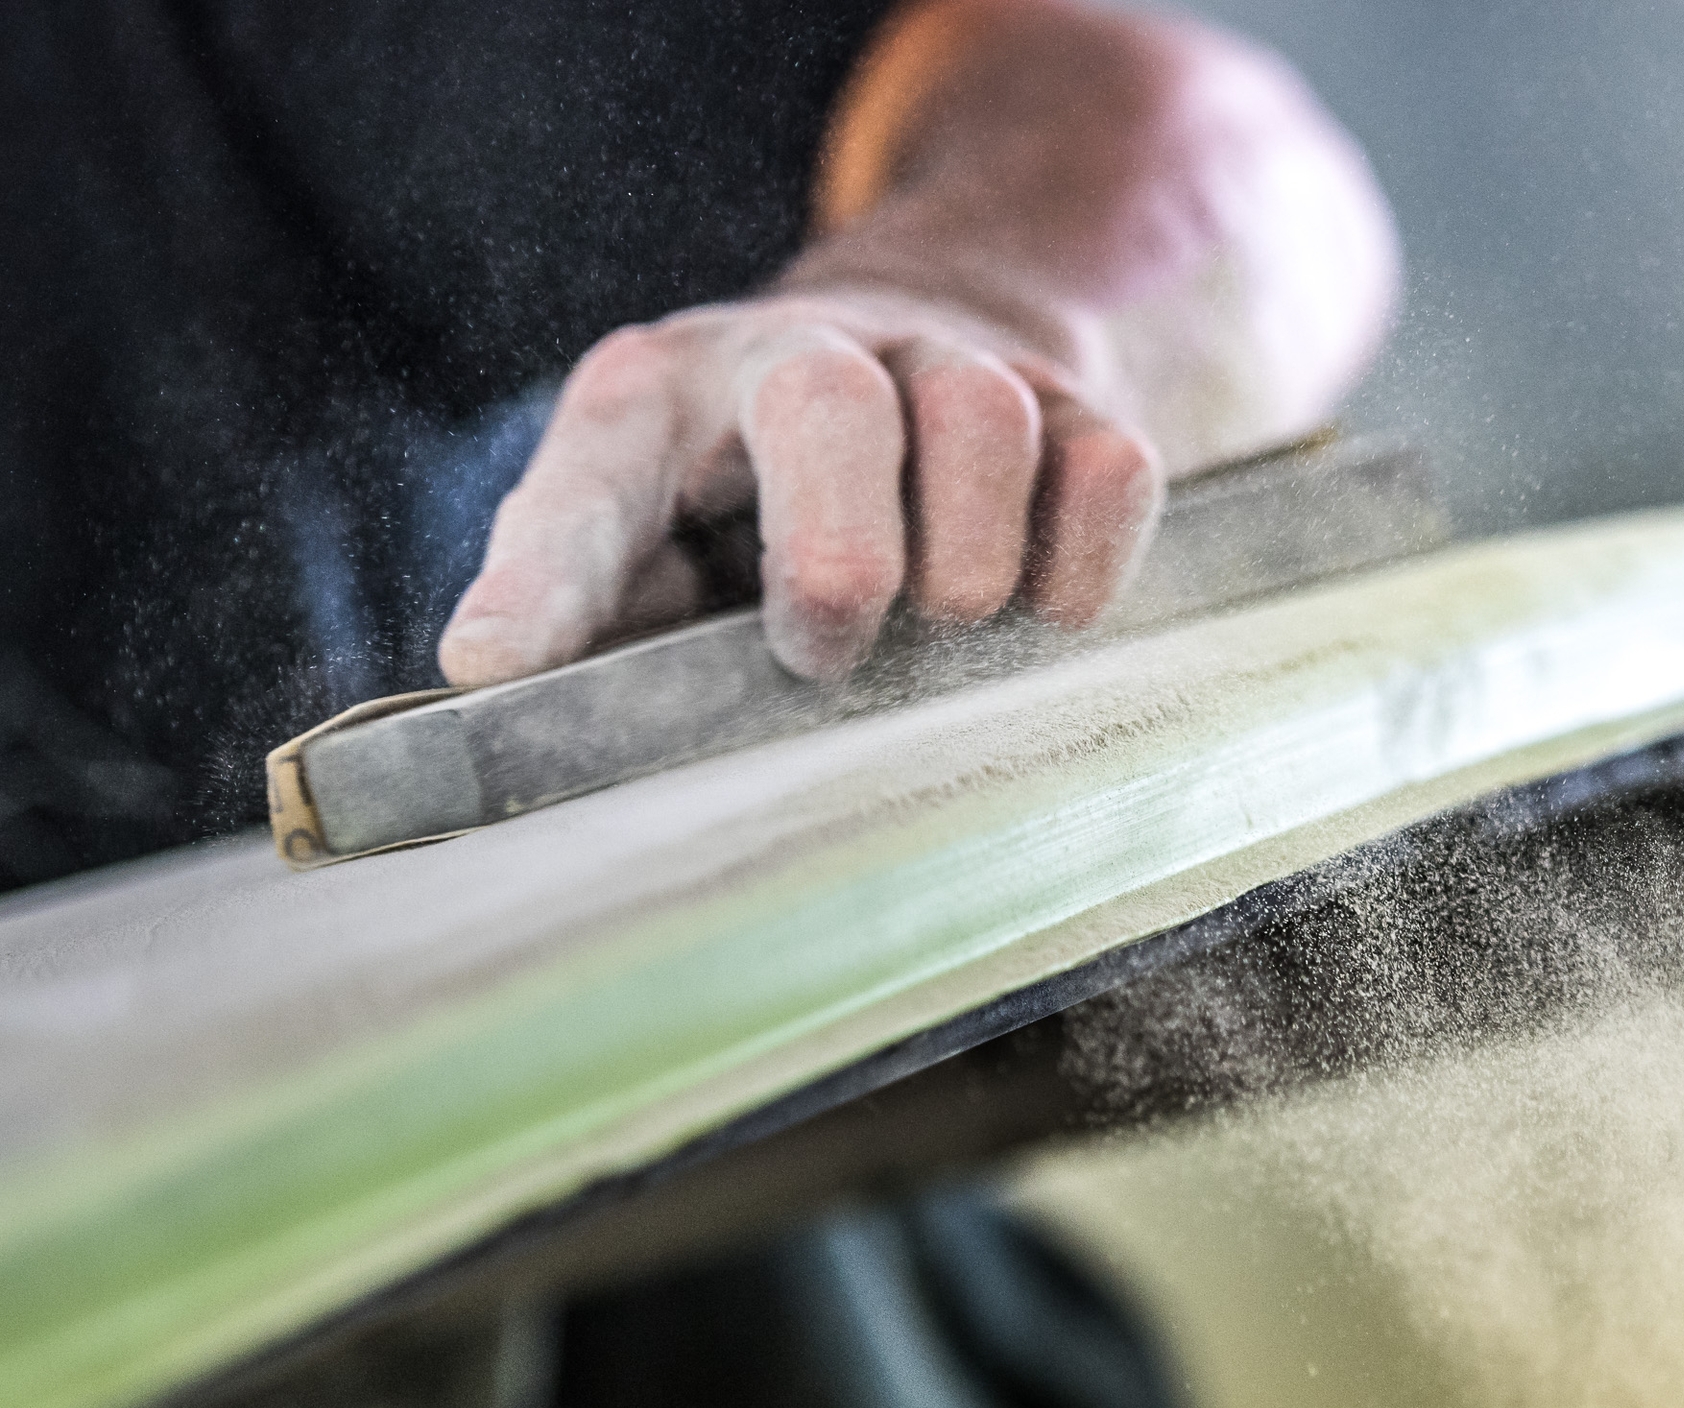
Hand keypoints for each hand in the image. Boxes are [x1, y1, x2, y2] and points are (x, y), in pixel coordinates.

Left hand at [437, 283, 1163, 685]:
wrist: (927, 339)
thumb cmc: (759, 494)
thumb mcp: (655, 542)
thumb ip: (593, 619)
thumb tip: (503, 713)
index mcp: (661, 400)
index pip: (589, 482)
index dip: (541, 582)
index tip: (496, 674)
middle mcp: (803, 355)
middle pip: (827, 403)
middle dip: (838, 553)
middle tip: (830, 645)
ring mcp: (950, 367)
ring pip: (985, 421)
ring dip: (971, 560)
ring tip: (948, 626)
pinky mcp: (1073, 404)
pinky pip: (1109, 471)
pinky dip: (1084, 566)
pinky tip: (1039, 615)